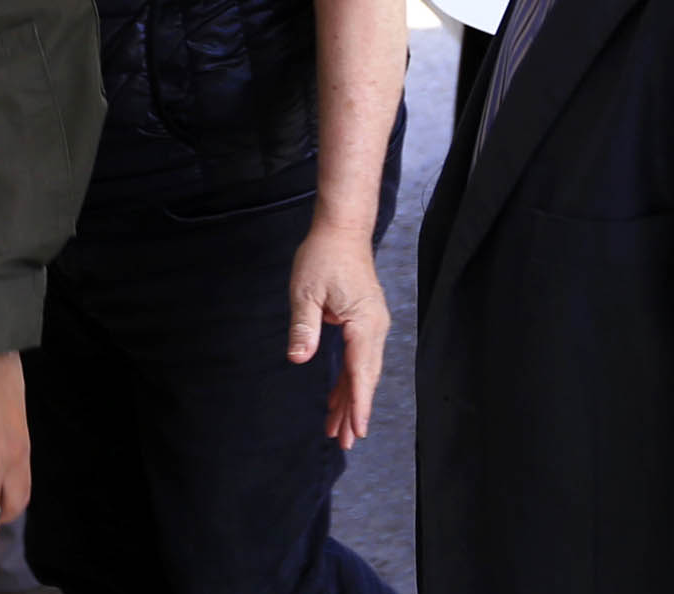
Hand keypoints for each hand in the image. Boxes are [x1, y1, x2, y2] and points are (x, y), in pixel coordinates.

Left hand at [287, 218, 388, 449]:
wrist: (342, 229)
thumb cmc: (323, 256)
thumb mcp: (306, 290)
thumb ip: (304, 326)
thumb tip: (299, 358)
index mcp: (364, 322)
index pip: (362, 372)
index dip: (359, 405)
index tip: (357, 432)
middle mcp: (375, 327)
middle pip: (365, 378)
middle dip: (355, 411)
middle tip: (343, 444)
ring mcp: (372, 325)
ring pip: (363, 371)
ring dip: (352, 399)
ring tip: (337, 430)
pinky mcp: (365, 321)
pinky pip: (359, 358)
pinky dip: (349, 380)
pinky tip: (337, 398)